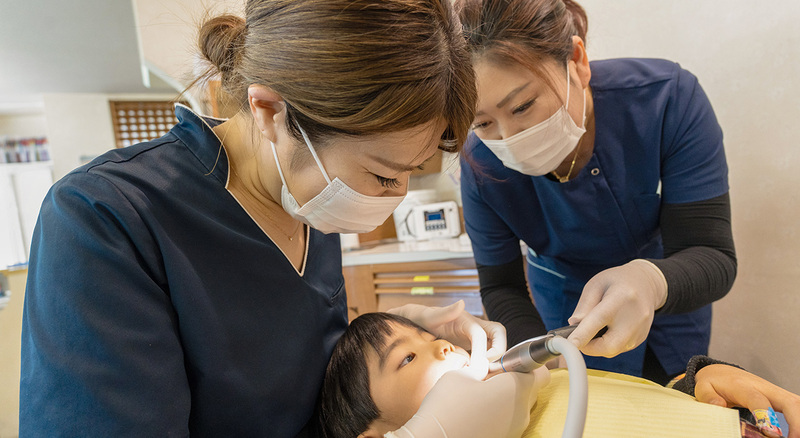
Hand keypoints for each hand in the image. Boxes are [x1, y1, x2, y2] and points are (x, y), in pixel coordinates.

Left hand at [388, 300, 506, 377]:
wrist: (413, 324)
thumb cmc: (420, 319)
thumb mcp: (428, 317)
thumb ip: (444, 312)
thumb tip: (462, 303)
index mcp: (466, 320)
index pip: (482, 334)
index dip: (483, 350)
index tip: (476, 365)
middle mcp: (474, 327)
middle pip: (499, 334)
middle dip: (498, 352)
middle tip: (484, 369)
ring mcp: (474, 338)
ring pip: (496, 345)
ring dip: (494, 360)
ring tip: (479, 375)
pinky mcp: (471, 348)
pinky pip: (486, 355)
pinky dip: (485, 365)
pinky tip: (473, 376)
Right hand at [388, 367, 550, 437]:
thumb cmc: (447, 405)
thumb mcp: (461, 374)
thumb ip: (481, 367)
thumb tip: (486, 368)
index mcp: (516, 389)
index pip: (540, 372)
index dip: (524, 364)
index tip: (505, 363)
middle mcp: (522, 411)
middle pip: (530, 390)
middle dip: (514, 380)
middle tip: (489, 377)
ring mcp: (515, 429)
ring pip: (519, 406)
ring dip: (505, 398)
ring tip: (479, 396)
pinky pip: (508, 421)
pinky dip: (498, 414)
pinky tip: (476, 412)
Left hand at [567, 259, 667, 356]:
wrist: (646, 284)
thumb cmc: (616, 282)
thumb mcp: (595, 285)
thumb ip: (584, 306)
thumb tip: (573, 326)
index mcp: (621, 296)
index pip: (600, 319)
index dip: (583, 334)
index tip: (570, 344)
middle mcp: (634, 316)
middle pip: (609, 345)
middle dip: (588, 347)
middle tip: (577, 338)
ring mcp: (640, 330)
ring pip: (612, 350)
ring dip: (597, 345)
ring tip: (594, 327)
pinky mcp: (640, 339)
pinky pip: (619, 349)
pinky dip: (607, 343)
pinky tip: (607, 328)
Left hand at [695, 364, 799, 437]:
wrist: (722, 373)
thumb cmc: (713, 383)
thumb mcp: (703, 387)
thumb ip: (708, 396)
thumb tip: (718, 405)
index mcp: (742, 386)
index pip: (758, 399)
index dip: (766, 415)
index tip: (770, 433)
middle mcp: (763, 387)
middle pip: (788, 401)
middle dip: (796, 421)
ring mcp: (774, 392)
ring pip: (797, 403)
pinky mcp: (780, 398)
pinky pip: (796, 407)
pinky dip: (799, 420)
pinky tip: (796, 434)